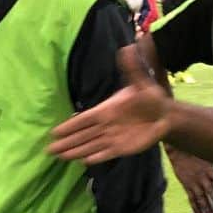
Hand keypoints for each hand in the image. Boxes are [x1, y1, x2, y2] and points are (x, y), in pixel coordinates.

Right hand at [48, 45, 171, 164]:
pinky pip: (106, 153)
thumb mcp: (142, 84)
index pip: (84, 119)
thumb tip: (126, 50)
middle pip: (82, 135)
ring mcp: (112, 137)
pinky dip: (96, 157)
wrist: (164, 115)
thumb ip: (132, 70)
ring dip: (76, 151)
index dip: (70, 125)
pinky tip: (83, 162)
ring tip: (60, 157)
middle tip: (49, 149)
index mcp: (106, 110)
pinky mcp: (122, 148)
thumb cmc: (150, 98)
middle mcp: (105, 125)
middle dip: (66, 142)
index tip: (55, 131)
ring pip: (90, 145)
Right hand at [165, 146, 212, 212]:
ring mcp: (194, 183)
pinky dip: (195, 207)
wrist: (179, 153)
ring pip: (201, 198)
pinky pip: (191, 199)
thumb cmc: (195, 154)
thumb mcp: (208, 158)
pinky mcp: (187, 186)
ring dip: (206, 208)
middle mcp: (202, 178)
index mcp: (209, 170)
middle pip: (211, 191)